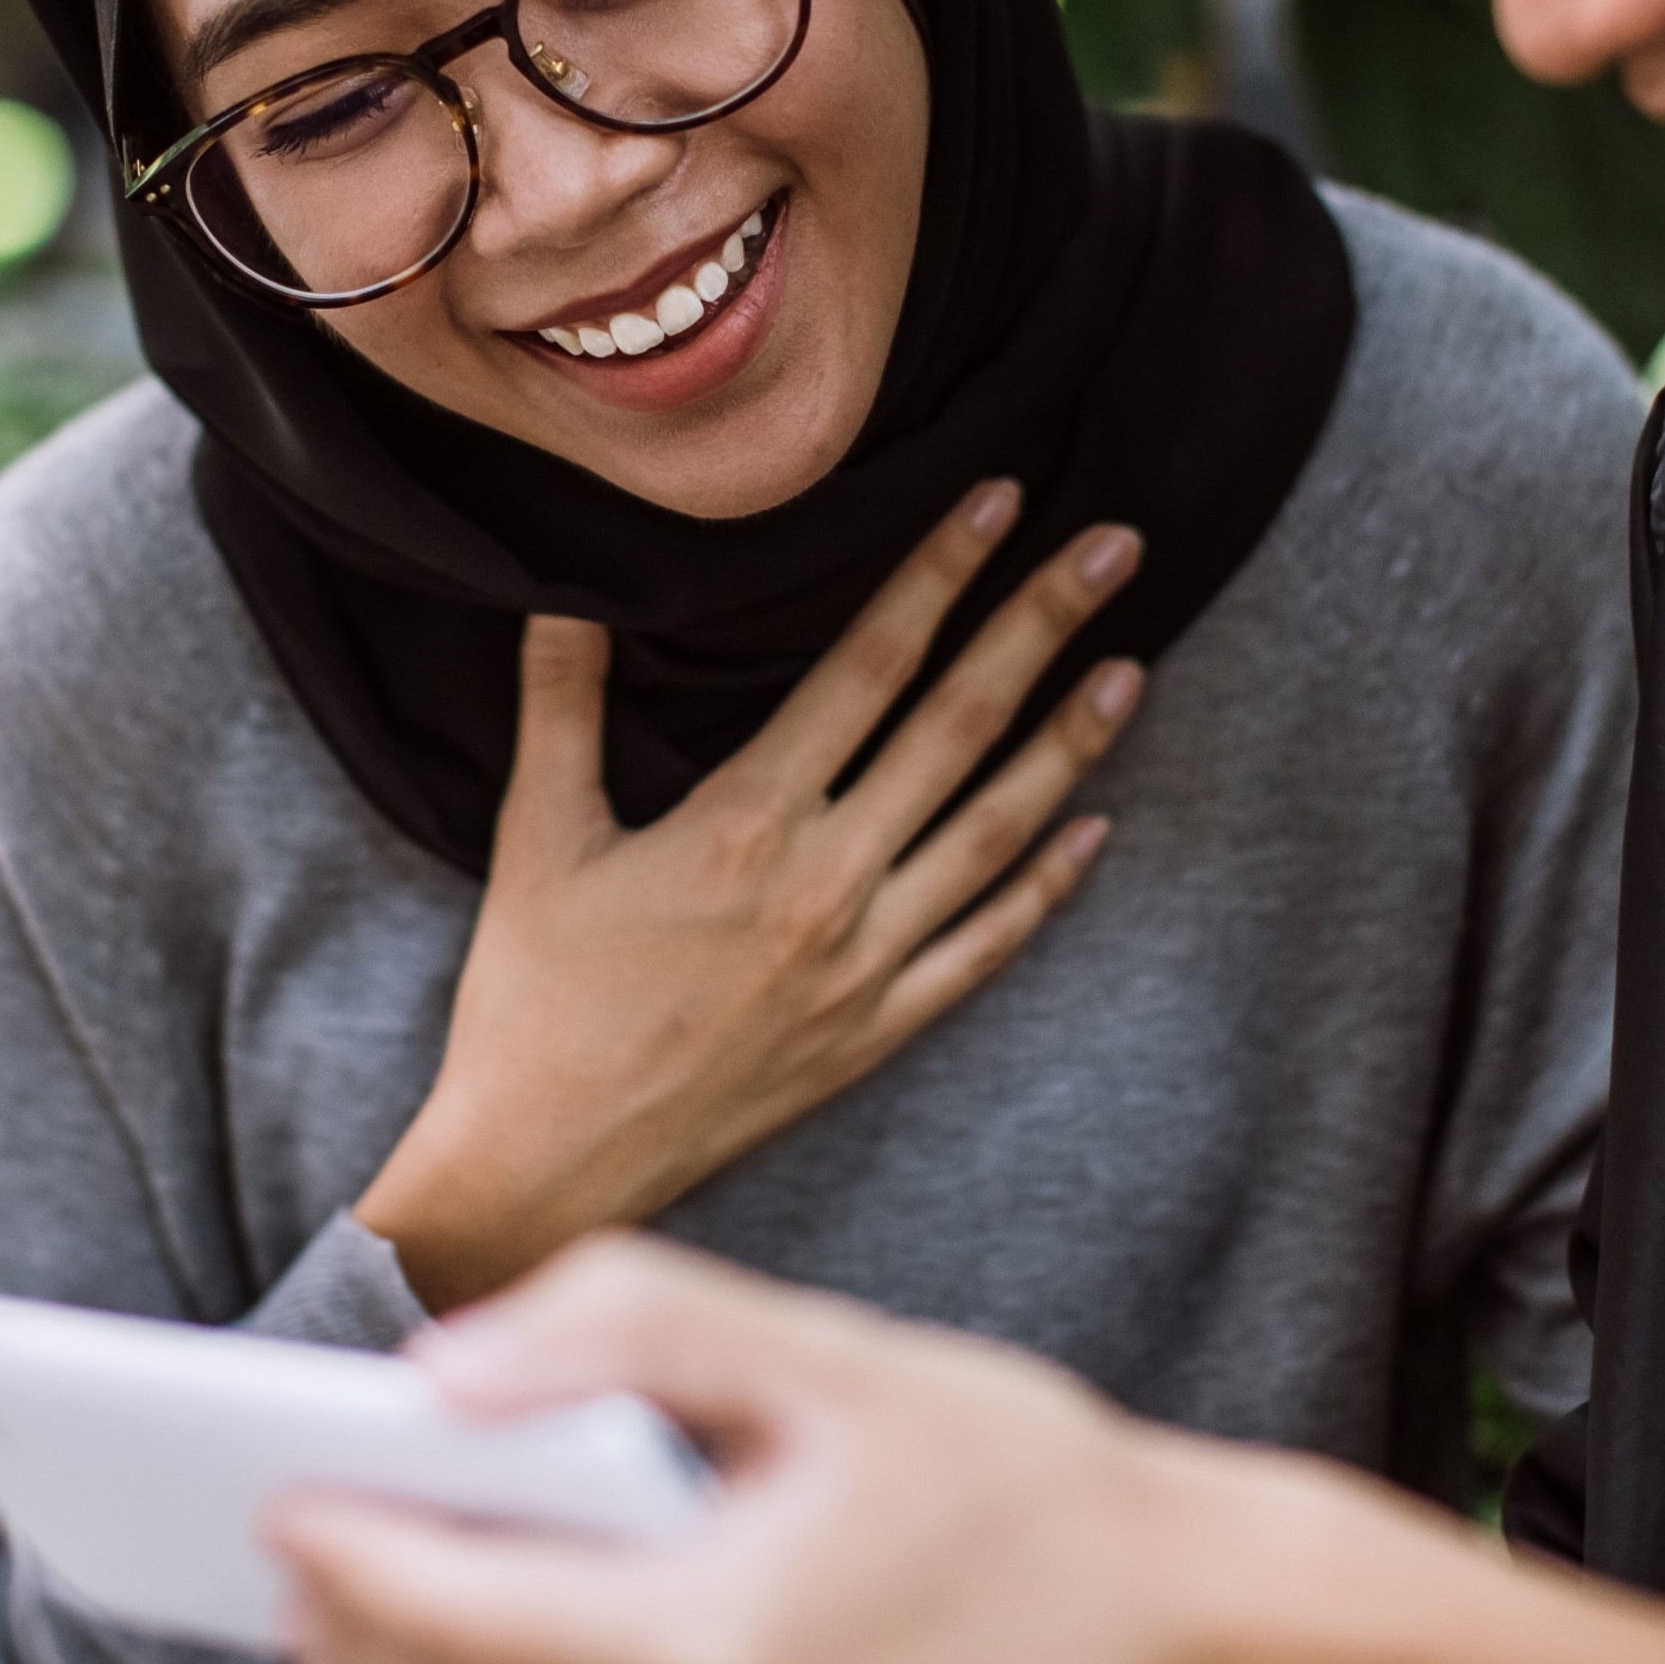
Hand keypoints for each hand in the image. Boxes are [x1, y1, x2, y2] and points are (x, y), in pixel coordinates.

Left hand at [275, 1240, 1664, 1663]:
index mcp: (701, 1643)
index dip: (324, 1540)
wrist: (1182, 1628)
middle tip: (273, 1517)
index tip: (257, 1478)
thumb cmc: (1012, 1478)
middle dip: (337, 1622)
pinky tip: (472, 1652)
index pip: (434, 1610)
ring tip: (344, 1590)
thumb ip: (631, 1323)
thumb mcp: (835, 1354)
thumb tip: (441, 1367)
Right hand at [351, 483, 1146, 1309]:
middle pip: (959, 726)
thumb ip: (562, 702)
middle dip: (1042, 625)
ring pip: (994, 830)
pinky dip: (1044, 887)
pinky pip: (984, 947)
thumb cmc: (533, 998)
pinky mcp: (876, 1032)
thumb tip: (564, 588)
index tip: (1003, 499)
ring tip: (1131, 666)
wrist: (549, 1164)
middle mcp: (827, 885)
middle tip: (1119, 547)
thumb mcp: (536, 834)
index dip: (941, 574)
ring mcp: (865, 964)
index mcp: (747, 821)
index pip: (870, 666)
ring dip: (1069, 745)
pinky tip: (1092, 830)